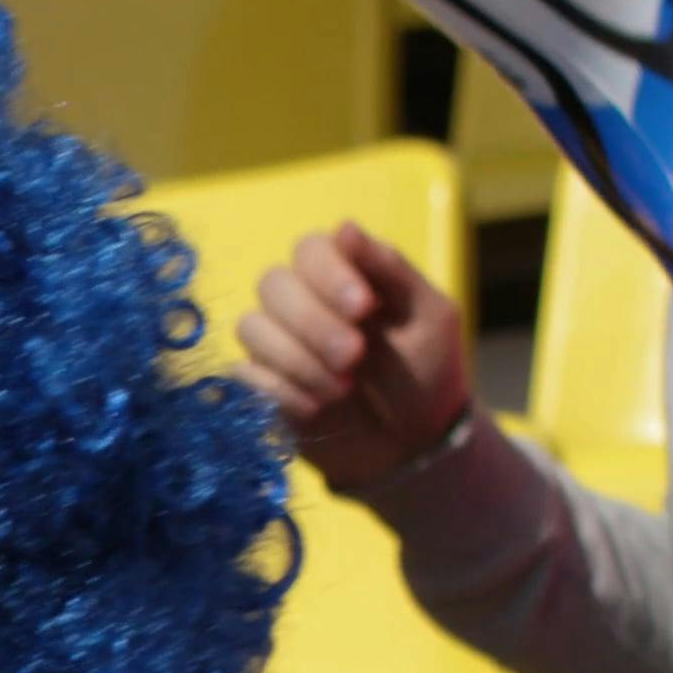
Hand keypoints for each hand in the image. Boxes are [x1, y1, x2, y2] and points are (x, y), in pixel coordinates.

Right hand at [233, 222, 473, 493]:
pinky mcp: (261, 385)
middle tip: (355, 356)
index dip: (329, 274)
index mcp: (344, 275)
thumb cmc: (426, 373)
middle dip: (314, 323)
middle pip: (273, 284)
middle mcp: (302, 301)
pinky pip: (244, 374)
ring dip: (299, 359)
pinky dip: (282, 390)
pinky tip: (318, 406)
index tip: (363, 307)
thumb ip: (389, 269)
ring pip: (252, 328)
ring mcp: (277, 343)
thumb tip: (344, 227)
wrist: (415, 445)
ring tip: (343, 388)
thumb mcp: (428, 317)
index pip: (310, 249)